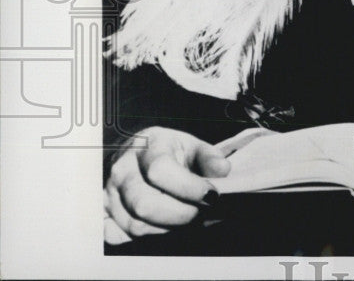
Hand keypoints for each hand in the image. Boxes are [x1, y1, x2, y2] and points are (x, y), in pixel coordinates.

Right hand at [104, 127, 230, 243]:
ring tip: (187, 218)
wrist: (140, 155)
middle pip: (145, 204)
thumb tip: (222, 171)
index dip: (189, 187)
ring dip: (168, 228)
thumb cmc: (171, 152)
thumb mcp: (193, 146)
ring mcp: (108, 192)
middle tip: (202, 213)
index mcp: (147, 145)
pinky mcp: (101, 211)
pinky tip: (162, 225)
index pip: (161, 171)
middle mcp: (121, 168)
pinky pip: (116, 235)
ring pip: (135, 224)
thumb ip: (210, 158)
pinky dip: (142, 236)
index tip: (212, 195)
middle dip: (181, 214)